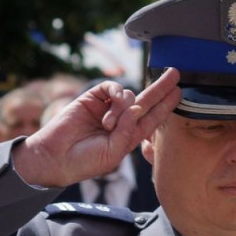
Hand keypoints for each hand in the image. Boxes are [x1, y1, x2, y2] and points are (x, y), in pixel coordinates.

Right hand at [11, 70, 181, 188]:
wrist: (56, 157)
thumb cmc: (86, 161)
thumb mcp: (114, 152)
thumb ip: (128, 132)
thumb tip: (137, 108)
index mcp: (129, 135)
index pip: (153, 118)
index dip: (166, 106)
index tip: (179, 93)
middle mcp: (121, 120)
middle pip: (146, 101)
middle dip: (161, 88)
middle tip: (176, 73)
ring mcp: (107, 108)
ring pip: (129, 97)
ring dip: (123, 109)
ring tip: (107, 125)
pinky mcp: (92, 98)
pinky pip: (111, 89)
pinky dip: (115, 96)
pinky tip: (108, 111)